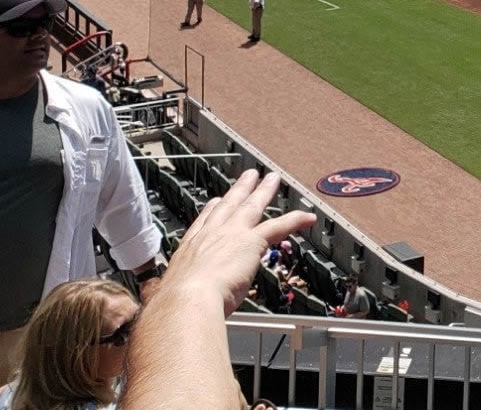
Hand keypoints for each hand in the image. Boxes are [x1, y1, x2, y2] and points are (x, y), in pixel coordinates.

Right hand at [162, 169, 315, 316]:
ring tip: (273, 178)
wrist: (185, 301)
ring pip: (252, 206)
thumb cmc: (174, 307)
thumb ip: (171, 299)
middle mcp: (208, 236)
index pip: (202, 224)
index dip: (211, 211)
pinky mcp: (250, 241)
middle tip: (249, 175)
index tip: (216, 201)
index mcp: (189, 250)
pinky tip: (308, 216)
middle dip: (240, 189)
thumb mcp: (168, 298)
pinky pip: (279, 226)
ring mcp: (230, 235)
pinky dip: (295, 220)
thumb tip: (164, 313)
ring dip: (265, 191)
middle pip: (228, 206)